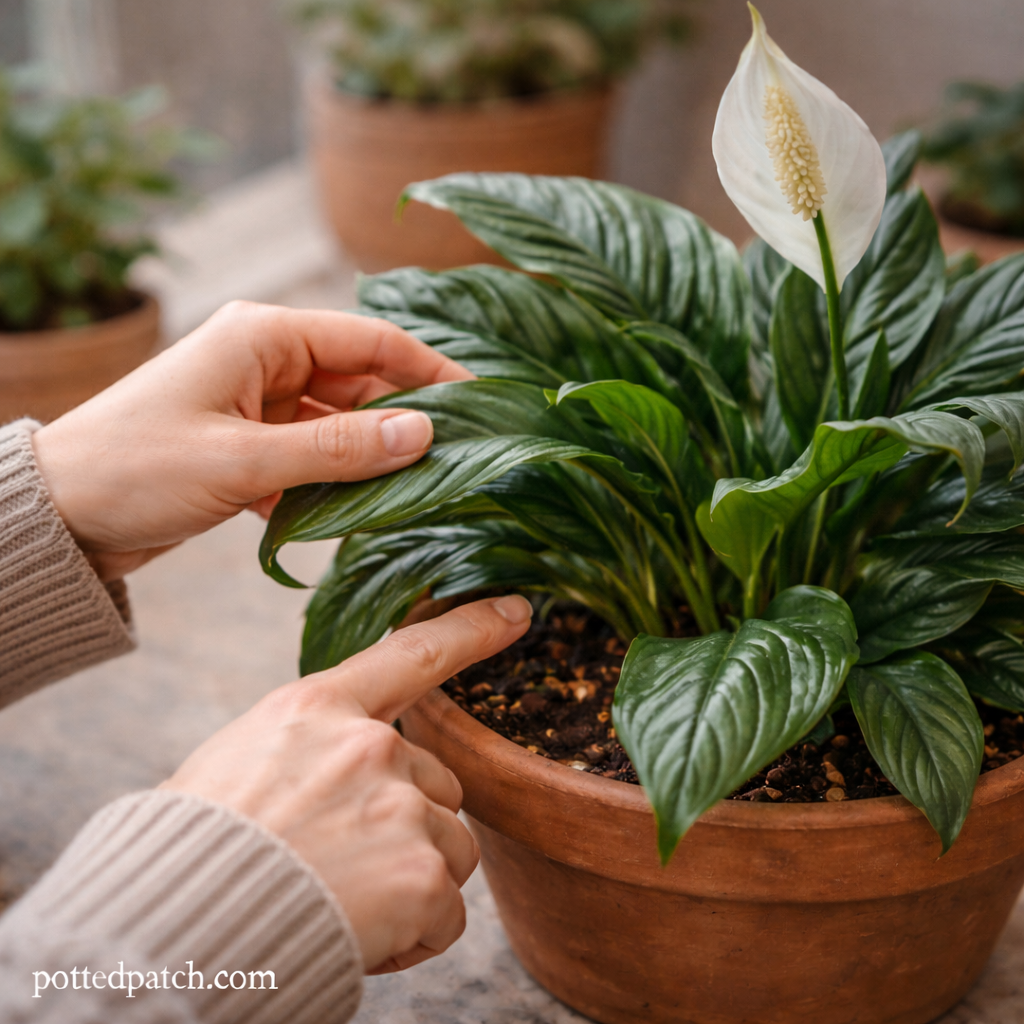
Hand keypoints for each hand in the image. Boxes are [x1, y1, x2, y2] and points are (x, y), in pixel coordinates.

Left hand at [31, 301, 472, 578]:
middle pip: (361, 382)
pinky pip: (312, 456)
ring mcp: (257, 404)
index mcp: (264, 335)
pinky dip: (335, 483)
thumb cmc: (136, 469)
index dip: (431, 371)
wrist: (58, 516)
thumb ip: (339, 449)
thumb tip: (424, 436)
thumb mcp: (245, 461)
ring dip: (370, 458)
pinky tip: (361, 515)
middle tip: (460, 460)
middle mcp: (265, 360)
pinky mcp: (248, 445)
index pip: (372, 340)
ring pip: (339, 425)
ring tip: (422, 493)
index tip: (482, 403)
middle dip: (405, 421)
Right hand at [161, 595, 532, 973]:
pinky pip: (447, 915)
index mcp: (317, 707)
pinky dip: (413, 937)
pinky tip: (359, 937)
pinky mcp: (420, 872)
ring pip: (449, 849)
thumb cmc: (190, 851)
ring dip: (412, 883)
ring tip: (340, 903)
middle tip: (339, 865)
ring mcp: (400, 805)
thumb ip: (303, 753)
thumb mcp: (234, 763)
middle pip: (436, 782)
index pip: (411, 654)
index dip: (470, 629)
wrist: (167, 929)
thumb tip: (322, 778)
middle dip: (406, 826)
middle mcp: (369, 745)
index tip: (517, 611)